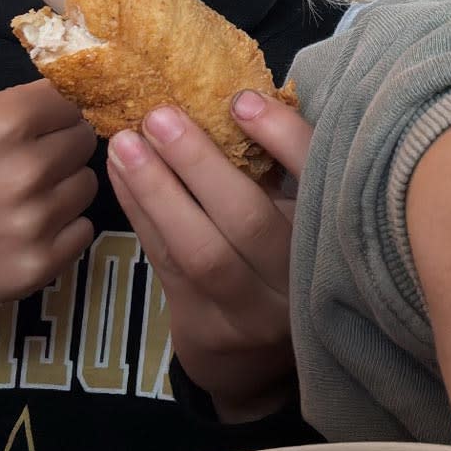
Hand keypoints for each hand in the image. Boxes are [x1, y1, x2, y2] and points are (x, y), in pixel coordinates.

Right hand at [0, 0, 97, 312]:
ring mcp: (32, 224)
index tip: (37, 110)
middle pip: (84, 139)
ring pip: (87, 185)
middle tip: (24, 148)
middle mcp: (25, 173)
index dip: (57, 102)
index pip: (74, 97)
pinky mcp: (35, 267)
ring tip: (20, 185)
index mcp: (3, 122)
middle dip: (60, 139)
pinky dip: (62, 225)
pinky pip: (82, 232)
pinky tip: (23, 219)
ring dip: (63, 182)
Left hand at [107, 92, 313, 421]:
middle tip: (159, 114)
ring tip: (125, 141)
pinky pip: (166, 263)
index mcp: (330, 235)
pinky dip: (141, 213)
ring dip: (156, 190)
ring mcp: (248, 312)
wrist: (258, 361)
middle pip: (248, 220)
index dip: (282, 138)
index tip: (240, 99)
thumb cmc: (281, 256)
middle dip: (198, 163)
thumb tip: (245, 89)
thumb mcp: (301, 212)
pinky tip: (120, 174)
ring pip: (198, 249)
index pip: (314, 180)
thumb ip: (286, 164)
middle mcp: (296, 278)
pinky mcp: (204, 327)